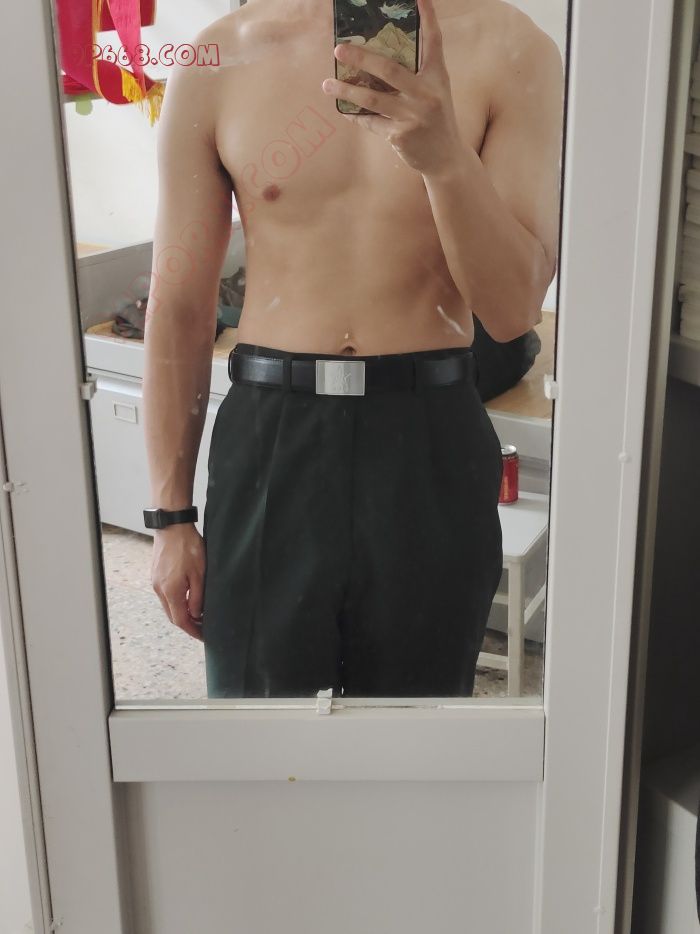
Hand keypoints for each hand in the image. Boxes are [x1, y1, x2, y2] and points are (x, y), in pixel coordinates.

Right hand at [151, 523, 205, 641]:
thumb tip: (197, 615)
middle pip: (172, 615)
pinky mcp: (155, 575)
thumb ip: (198, 598)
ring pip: (168, 605)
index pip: (181, 620)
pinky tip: (187, 598)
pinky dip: (176, 601)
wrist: (172, 526)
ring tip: (197, 614)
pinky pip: (165, 595)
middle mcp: (159, 590)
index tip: (203, 635)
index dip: (192, 631)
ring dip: (181, 612)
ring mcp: (155, 582)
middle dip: (187, 624)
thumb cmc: (188, 547)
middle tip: (202, 627)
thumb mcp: (200, 574)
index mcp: (171, 592)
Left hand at [321, 0, 461, 175]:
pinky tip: (343, 109)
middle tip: (339, 50)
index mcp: (438, 77)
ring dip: (346, 90)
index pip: (433, 42)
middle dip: (361, 57)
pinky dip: (356, 116)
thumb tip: (378, 59)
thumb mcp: (435, 92)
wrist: (446, 158)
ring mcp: (413, 116)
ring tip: (328, 84)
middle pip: (390, 69)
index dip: (427, 17)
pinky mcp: (400, 135)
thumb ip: (416, 75)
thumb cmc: (436, 120)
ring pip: (372, 98)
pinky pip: (371, 122)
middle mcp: (427, 94)